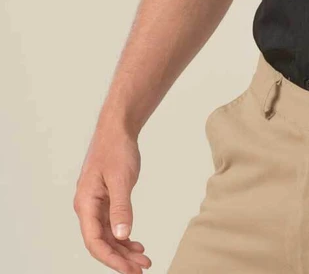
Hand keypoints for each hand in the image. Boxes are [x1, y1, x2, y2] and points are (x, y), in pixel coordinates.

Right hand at [74, 123, 151, 272]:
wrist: (117, 129)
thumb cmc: (116, 149)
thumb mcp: (121, 178)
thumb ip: (121, 208)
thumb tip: (122, 236)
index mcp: (86, 203)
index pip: (95, 241)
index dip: (111, 258)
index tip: (129, 269)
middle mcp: (87, 207)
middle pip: (101, 242)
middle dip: (120, 258)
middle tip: (142, 269)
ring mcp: (96, 204)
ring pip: (108, 235)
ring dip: (124, 249)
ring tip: (143, 259)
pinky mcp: (105, 199)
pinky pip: (112, 224)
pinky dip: (124, 235)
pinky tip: (136, 243)